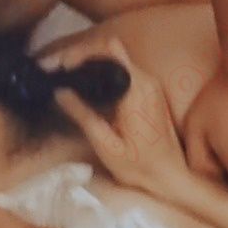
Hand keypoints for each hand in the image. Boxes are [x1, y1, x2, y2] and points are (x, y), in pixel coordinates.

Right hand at [47, 37, 187, 196]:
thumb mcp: (106, 144)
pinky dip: (104, 73)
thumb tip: (60, 92)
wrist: (171, 177)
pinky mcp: (152, 92)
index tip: (60, 65)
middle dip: (82, 56)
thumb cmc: (139, 167)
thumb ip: (83, 115)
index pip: (109, 50)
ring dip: (92, 64)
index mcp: (136, 90)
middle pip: (112, 50)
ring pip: (118, 59)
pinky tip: (87, 86)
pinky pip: (125, 71)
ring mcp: (152, 85)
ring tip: (67, 76)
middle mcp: (147, 81)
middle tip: (57, 70)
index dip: (81, 52)